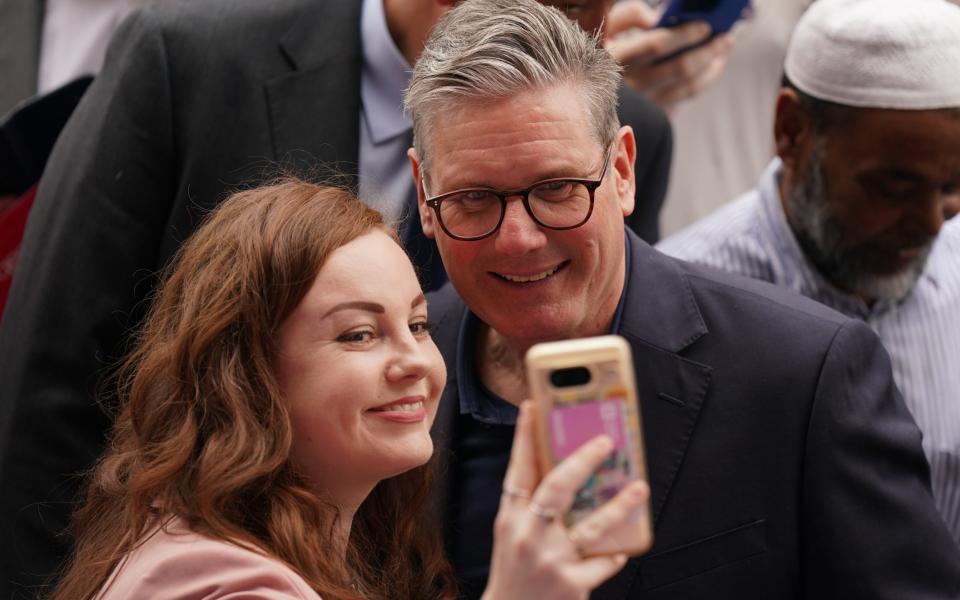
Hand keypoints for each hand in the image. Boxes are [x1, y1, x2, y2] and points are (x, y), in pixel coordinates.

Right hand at [481, 402, 650, 599]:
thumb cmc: (515, 569)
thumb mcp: (511, 534)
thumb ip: (531, 505)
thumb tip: (565, 468)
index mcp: (510, 518)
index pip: (517, 470)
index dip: (524, 437)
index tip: (533, 406)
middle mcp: (529, 535)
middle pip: (557, 487)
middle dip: (583, 460)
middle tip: (605, 441)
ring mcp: (551, 560)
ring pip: (591, 526)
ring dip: (620, 505)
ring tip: (640, 488)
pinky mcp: (572, 584)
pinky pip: (603, 562)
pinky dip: (613, 554)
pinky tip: (620, 548)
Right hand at [603, 0, 733, 110]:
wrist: (584, 100)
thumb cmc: (599, 54)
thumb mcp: (605, 30)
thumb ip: (628, 16)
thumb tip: (656, 18)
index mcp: (614, 58)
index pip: (655, 45)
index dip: (683, 34)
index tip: (705, 25)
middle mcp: (629, 86)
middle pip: (678, 69)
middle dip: (706, 51)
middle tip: (725, 37)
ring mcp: (641, 105)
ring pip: (685, 87)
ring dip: (710, 67)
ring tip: (723, 49)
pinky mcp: (649, 116)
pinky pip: (683, 100)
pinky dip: (702, 83)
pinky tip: (712, 67)